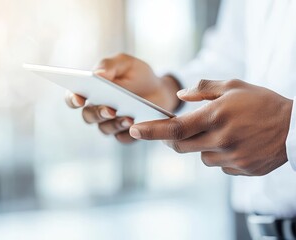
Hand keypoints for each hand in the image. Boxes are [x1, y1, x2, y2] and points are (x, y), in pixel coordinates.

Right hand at [65, 53, 180, 143]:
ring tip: (129, 117)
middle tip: (109, 109)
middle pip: (89, 116)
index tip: (79, 99)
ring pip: (105, 128)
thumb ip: (109, 66)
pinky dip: (128, 133)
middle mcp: (97, 109)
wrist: (161, 90)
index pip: (73, 97)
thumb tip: (97, 74)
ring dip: (115, 124)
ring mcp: (111, 124)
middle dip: (98, 113)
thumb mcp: (125, 64)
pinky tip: (136, 125)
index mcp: (91, 91)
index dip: (73, 99)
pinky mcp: (126, 134)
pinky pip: (123, 137)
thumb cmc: (138, 75)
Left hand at [129, 79, 292, 175]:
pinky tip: (235, 143)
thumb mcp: (234, 86)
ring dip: (202, 146)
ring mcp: (232, 157)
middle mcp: (221, 140)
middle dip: (172, 140)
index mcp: (216, 116)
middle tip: (175, 130)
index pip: (174, 129)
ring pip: (201, 157)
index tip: (135, 130)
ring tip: (222, 133)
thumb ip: (204, 88)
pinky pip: (219, 165)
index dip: (151, 131)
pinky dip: (220, 155)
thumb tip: (180, 95)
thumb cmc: (263, 102)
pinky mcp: (242, 169)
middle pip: (180, 147)